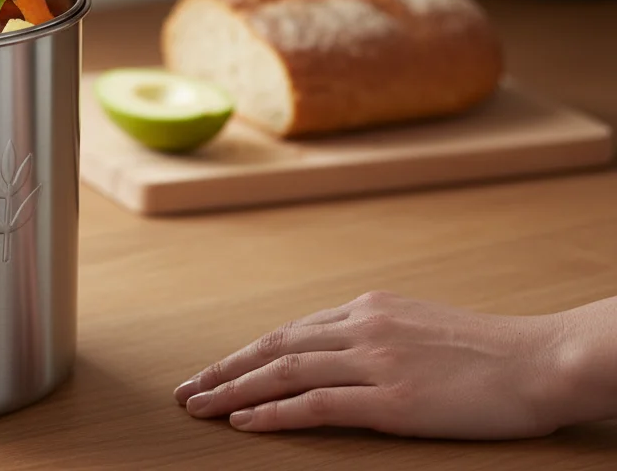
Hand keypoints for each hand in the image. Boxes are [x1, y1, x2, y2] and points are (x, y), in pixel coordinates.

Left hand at [174, 291, 569, 439]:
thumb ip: (377, 336)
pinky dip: (273, 413)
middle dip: (224, 369)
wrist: (545, 360)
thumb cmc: (491, 353)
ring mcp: (377, 362)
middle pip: (274, 347)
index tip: (214, 370)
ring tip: (199, 407)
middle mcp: (364, 327)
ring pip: (283, 373)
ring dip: (233, 390)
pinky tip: (245, 422)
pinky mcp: (394, 399)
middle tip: (186, 390)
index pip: (290, 332)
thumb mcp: (421, 328)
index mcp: (369, 309)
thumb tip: (340, 352)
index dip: (246, 353)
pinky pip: (316, 405)